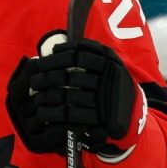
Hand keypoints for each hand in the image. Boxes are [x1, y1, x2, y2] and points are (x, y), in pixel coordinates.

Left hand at [6, 38, 144, 155]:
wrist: (131, 113)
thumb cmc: (112, 86)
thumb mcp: (110, 65)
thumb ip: (91, 54)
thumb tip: (57, 49)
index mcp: (110, 61)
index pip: (79, 53)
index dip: (59, 54)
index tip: (47, 56)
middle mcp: (107, 79)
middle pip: (69, 76)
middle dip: (47, 78)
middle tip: (34, 79)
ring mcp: (104, 99)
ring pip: (67, 97)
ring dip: (47, 97)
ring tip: (36, 97)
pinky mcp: (99, 118)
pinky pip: (71, 116)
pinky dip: (54, 114)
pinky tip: (43, 112)